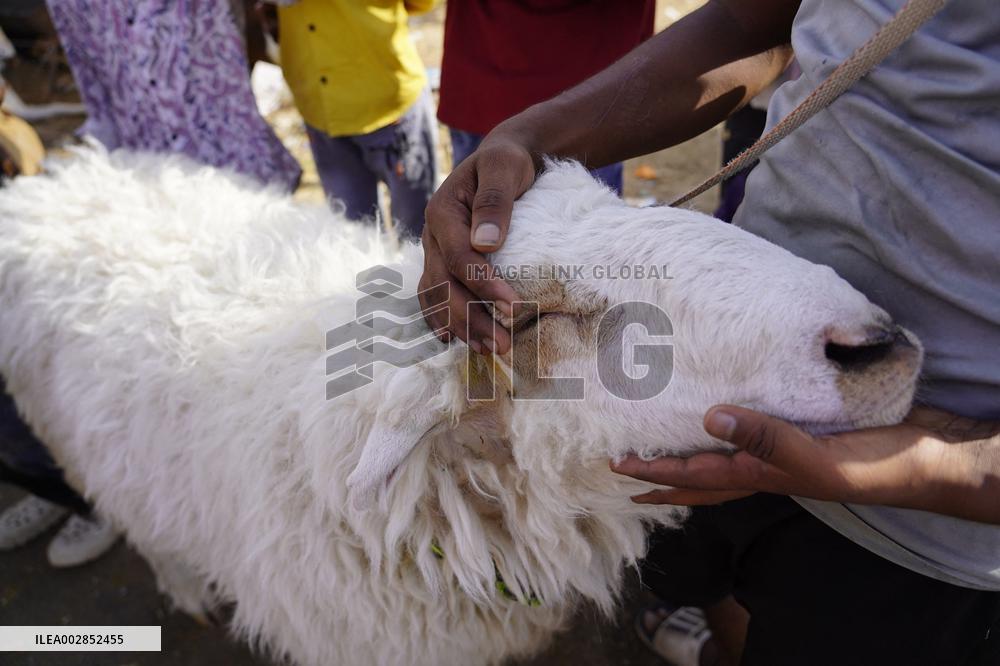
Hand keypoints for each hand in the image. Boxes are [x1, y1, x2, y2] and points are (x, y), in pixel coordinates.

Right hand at [418, 136, 535, 354]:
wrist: (502, 160)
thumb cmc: (508, 163)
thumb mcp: (504, 167)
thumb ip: (495, 201)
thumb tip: (485, 243)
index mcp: (442, 212)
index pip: (460, 257)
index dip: (484, 285)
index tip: (513, 306)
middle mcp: (432, 236)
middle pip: (444, 285)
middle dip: (472, 318)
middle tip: (502, 345)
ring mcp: (434, 252)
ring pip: (438, 296)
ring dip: (460, 326)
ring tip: (488, 350)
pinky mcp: (443, 262)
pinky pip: (435, 296)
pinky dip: (442, 319)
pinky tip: (454, 340)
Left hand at [611, 405, 999, 524]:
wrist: (911, 461)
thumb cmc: (862, 463)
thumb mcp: (808, 453)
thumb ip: (761, 435)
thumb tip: (709, 417)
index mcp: (755, 474)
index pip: (691, 475)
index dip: (653, 470)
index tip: (616, 467)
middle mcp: (758, 470)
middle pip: (697, 483)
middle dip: (661, 483)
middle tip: (626, 478)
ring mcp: (776, 460)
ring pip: (719, 468)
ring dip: (688, 468)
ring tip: (663, 461)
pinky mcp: (794, 442)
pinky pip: (747, 446)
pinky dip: (726, 440)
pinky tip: (724, 429)